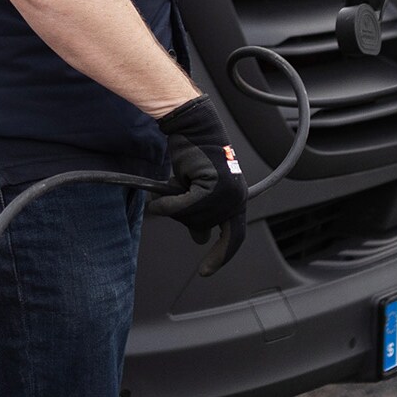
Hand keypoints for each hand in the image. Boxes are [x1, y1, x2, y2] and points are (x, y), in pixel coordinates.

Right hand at [146, 96, 246, 276]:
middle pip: (204, 228)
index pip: (234, 236)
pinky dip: (169, 204)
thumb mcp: (198, 190)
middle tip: (174, 198)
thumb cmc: (194, 153)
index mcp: (237, 199)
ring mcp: (227, 193)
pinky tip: (160, 199)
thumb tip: (200, 238)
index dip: (221, 255)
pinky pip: (185, 207)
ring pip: (193, 219)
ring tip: (173, 185)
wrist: (193, 125)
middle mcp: (237, 198)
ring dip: (174, 207)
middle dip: (184, 216)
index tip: (206, 271)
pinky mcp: (212, 186)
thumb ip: (201, 214)